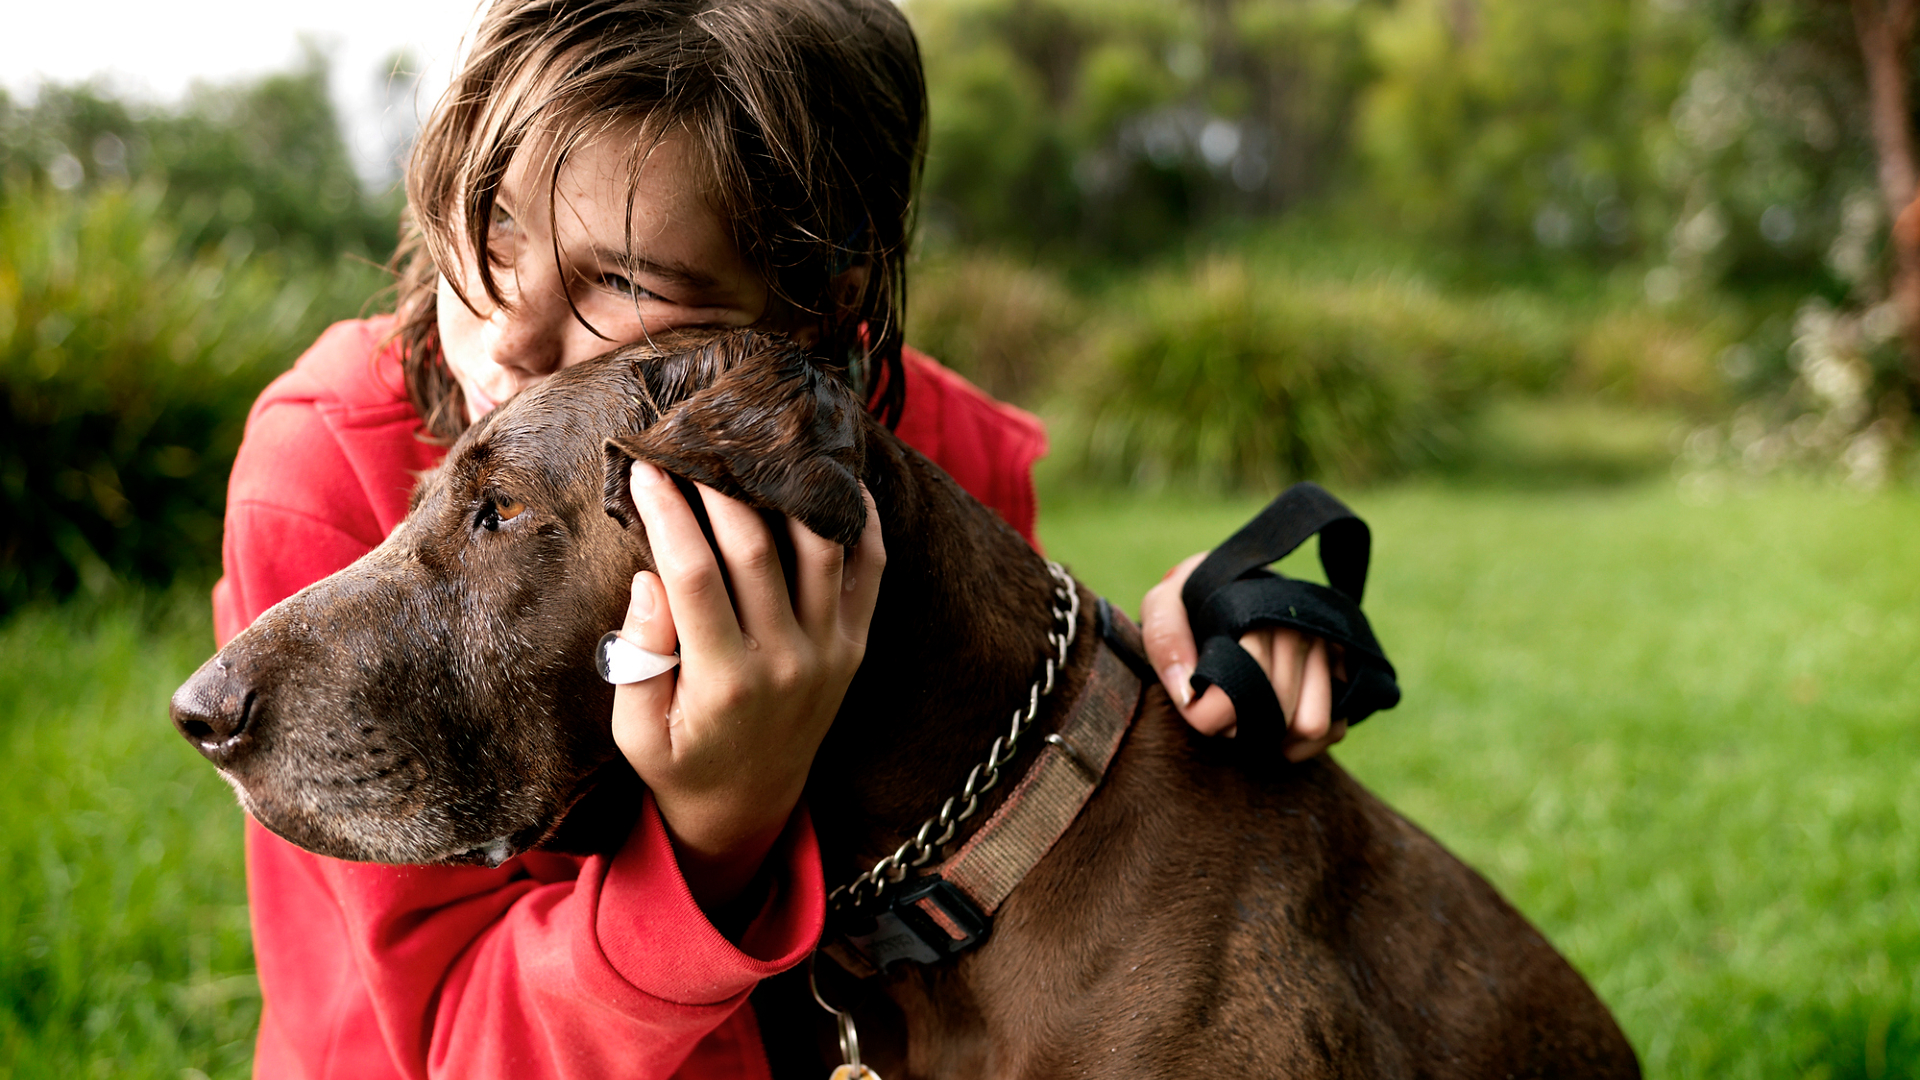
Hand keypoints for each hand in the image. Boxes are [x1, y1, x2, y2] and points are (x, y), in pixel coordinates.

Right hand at [611, 461, 883, 911]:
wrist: (750, 807)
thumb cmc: (679, 762)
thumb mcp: (635, 730)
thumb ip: (639, 657)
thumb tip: (650, 579)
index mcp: (726, 681)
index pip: (694, 574)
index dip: (668, 513)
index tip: (644, 467)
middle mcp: (789, 660)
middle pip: (757, 548)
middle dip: (720, 486)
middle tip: (696, 439)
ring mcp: (831, 649)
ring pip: (821, 547)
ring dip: (791, 489)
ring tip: (761, 445)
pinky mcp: (856, 643)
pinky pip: (869, 568)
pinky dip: (858, 519)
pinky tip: (833, 478)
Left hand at [1140, 552, 1346, 762]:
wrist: (1231, 585)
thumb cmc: (1193, 601)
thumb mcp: (1163, 604)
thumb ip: (1165, 639)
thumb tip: (1188, 696)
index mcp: (1260, 609)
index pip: (1247, 680)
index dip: (1213, 710)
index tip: (1194, 702)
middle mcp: (1303, 627)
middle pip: (1279, 711)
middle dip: (1239, 726)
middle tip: (1217, 708)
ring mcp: (1328, 650)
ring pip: (1312, 725)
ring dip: (1272, 736)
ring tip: (1244, 715)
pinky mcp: (1344, 673)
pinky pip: (1333, 729)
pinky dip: (1302, 743)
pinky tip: (1271, 729)